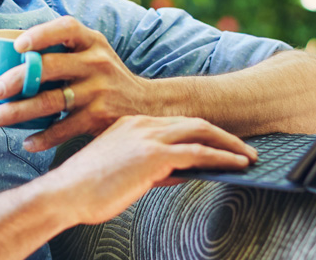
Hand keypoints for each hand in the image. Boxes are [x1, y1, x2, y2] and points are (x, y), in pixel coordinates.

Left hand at [0, 16, 155, 150]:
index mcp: (91, 41)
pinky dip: (42, 138)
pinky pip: (64, 129)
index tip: (17, 46)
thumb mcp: (94, 52)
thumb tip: (9, 55)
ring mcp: (99, 91)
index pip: (66, 29)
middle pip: (51, 68)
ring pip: (51, 101)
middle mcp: (96, 62)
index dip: (40, 34)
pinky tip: (27, 142)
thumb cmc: (104, 75)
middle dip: (18, 79)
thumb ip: (63, 50)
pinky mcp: (99, 118)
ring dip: (18, 112)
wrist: (146, 105)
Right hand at [45, 115, 256, 224]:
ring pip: (201, 132)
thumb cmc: (88, 188)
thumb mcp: (122, 169)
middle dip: (223, 134)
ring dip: (229, 143)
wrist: (66, 193)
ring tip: (249, 155)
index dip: (202, 131)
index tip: (220, 141)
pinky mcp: (155, 155)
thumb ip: (152, 165)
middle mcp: (142, 123)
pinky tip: (238, 163)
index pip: (177, 123)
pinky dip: (223, 156)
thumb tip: (184, 171)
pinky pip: (198, 152)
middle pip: (194, 121)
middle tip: (244, 147)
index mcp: (132, 123)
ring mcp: (149, 136)